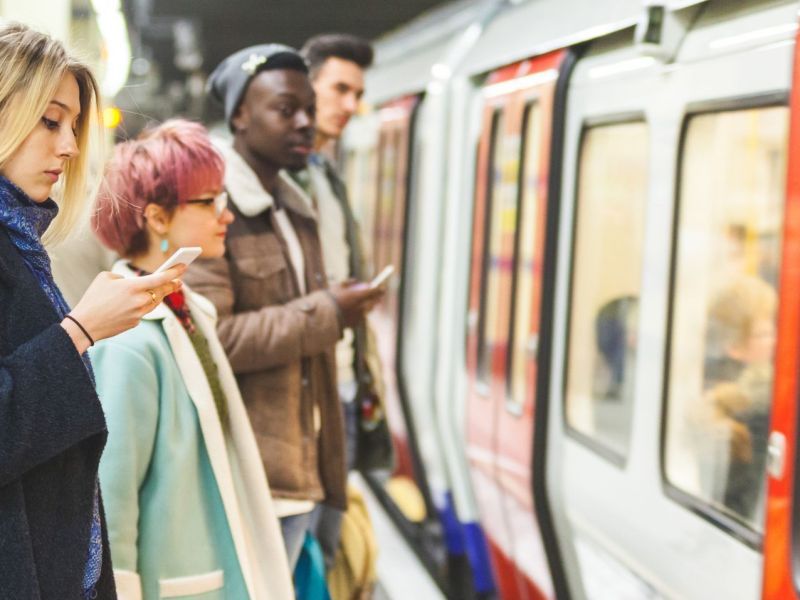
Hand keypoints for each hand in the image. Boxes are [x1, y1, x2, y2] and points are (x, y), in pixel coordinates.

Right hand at [62, 265, 185, 352]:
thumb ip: (123, 277)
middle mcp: (139, 300)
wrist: (85, 325)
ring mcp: (139, 313)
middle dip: (172, 285)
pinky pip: (144, 311)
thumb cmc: (93, 298)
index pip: (160, 278)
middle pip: (162, 291)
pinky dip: (144, 305)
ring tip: (166, 288)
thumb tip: (132, 283)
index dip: (174, 272)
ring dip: (160, 295)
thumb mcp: (105, 278)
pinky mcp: (136, 322)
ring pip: (155, 302)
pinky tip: (142, 302)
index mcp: (132, 286)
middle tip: (179, 280)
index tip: (183, 266)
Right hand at [330, 280, 384, 328]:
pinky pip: (360, 317)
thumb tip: (356, 281)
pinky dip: (360, 314)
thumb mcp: (337, 287)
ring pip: (367, 311)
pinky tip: (357, 312)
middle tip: (378, 296)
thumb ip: (348, 283)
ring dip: (369, 307)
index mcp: (357, 296)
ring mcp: (358, 317)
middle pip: (373, 302)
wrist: (321, 316)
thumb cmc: (328, 299)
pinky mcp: (354, 324)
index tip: (382, 288)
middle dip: (377, 299)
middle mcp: (360, 307)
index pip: (373, 292)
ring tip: (368, 304)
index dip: (379, 289)